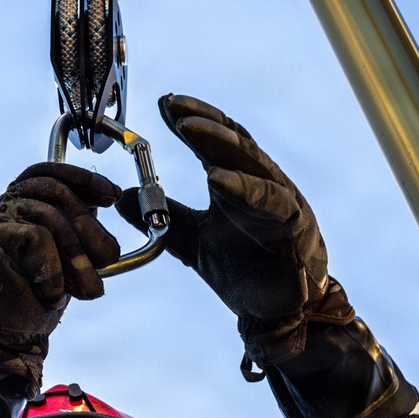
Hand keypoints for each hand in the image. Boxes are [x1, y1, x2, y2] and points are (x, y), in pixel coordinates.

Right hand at [0, 161, 121, 351]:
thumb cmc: (26, 306)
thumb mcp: (62, 263)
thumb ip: (73, 235)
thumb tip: (100, 211)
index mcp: (17, 209)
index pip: (47, 173)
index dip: (82, 179)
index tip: (111, 196)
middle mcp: (0, 208)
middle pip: (53, 191)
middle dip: (89, 225)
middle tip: (107, 257)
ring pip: (47, 214)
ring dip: (77, 256)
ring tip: (86, 288)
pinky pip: (35, 238)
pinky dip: (53, 271)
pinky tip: (51, 293)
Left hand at [119, 95, 351, 365]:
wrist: (276, 313)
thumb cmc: (242, 269)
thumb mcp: (193, 241)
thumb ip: (165, 217)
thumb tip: (122, 198)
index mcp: (240, 183)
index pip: (218, 141)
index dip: (194, 119)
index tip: (164, 104)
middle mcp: (264, 186)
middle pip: (237, 145)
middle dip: (206, 126)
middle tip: (175, 111)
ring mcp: (284, 206)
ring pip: (256, 169)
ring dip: (224, 148)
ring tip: (192, 132)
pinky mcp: (297, 231)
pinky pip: (273, 206)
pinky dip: (246, 191)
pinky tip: (218, 180)